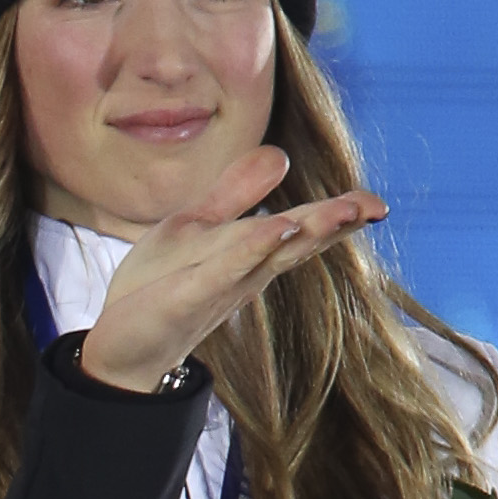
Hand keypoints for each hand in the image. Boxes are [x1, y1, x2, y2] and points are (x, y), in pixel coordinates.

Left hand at [77, 149, 387, 394]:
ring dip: (304, 233)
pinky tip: (276, 230)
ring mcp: (220, 286)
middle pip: (298, 242)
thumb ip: (237, 193)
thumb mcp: (198, 227)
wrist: (119, 344)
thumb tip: (279, 154)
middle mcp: (246, 273)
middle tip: (375, 207)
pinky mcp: (188, 296)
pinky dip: (251, 250)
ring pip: (269, 254)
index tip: (377, 204)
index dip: (340, 216)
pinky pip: (224, 270)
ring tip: (338, 213)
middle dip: (335, 223)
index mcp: (252, 254)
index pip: (302, 229)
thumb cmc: (160, 287)